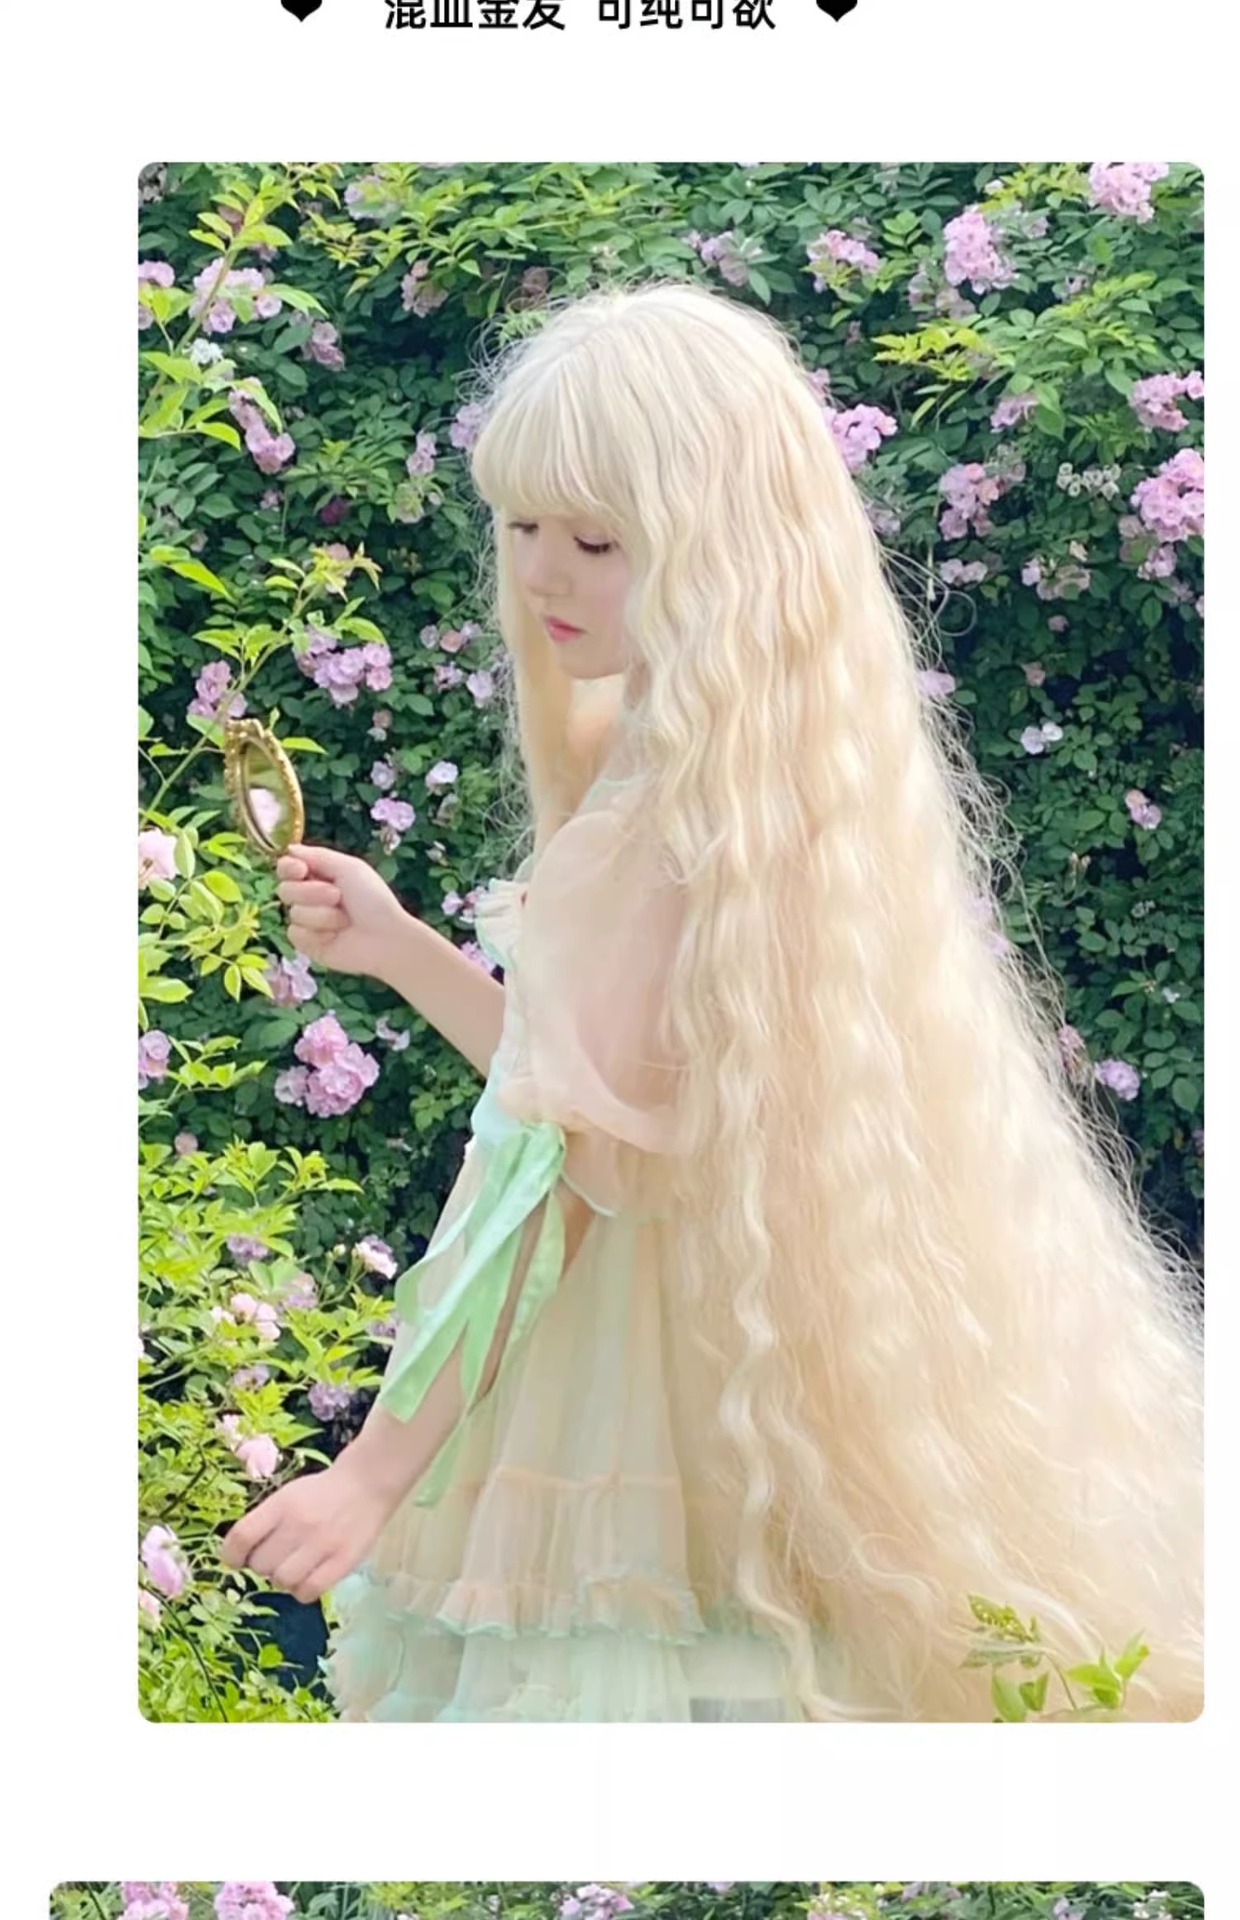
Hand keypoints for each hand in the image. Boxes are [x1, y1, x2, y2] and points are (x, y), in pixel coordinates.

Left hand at [218, 1453, 396, 1602]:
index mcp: (282, 1504)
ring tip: (294, 1567)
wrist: (367, 1485)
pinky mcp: (342, 1562)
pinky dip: (301, 1590)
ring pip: (282, 1581)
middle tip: (276, 1557)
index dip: (230, 1555)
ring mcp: (322, 1544)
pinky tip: (308, 1578)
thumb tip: (241, 1555)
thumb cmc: (322, 1492)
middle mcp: (299, 1524)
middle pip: (260, 1564)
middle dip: (262, 1565)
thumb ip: (265, 1522)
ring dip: (282, 1579)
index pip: (242, 1536)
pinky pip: (308, 1592)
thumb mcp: (288, 1496)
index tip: (233, 1561)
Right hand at [275, 841, 410, 982]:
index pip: (286, 867)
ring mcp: (308, 921)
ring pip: (293, 913)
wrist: (384, 939)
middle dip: (311, 893)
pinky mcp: (307, 944)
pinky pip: (295, 934)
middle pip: (285, 889)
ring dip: (321, 916)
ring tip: (344, 921)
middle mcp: (310, 898)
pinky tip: (334, 937)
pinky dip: (316, 935)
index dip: (288, 868)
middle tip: (337, 897)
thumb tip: (290, 849)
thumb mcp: (349, 868)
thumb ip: (318, 856)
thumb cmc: (373, 900)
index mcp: (319, 876)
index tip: (301, 871)